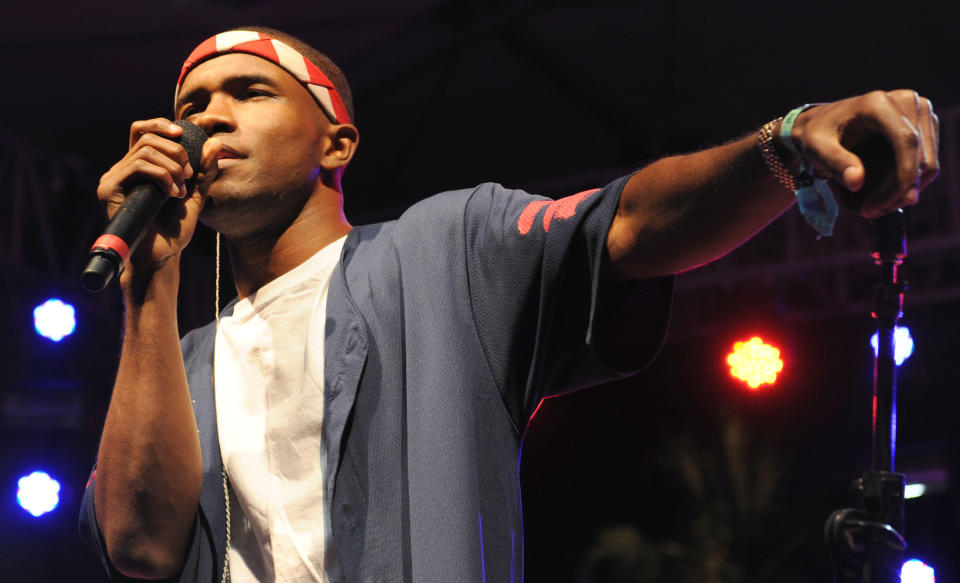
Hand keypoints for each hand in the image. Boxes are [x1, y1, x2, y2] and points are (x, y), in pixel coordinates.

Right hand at [96, 118, 221, 276]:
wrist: (162, 256)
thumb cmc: (175, 229)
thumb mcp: (195, 195)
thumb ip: (204, 171)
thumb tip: (214, 142)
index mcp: (140, 167)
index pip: (142, 130)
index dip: (161, 125)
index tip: (182, 134)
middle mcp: (123, 170)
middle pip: (146, 136)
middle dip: (175, 151)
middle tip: (188, 175)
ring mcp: (114, 178)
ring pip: (145, 150)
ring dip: (171, 167)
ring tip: (181, 190)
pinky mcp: (109, 189)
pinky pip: (138, 166)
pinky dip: (162, 175)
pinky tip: (172, 193)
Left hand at [789, 90, 938, 217]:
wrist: (821, 124)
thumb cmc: (816, 135)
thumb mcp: (816, 148)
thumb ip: (835, 163)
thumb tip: (857, 182)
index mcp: (877, 104)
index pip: (906, 139)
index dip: (907, 173)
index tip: (903, 200)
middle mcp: (904, 100)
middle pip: (919, 152)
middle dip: (902, 188)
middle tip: (873, 212)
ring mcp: (918, 110)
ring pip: (927, 160)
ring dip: (906, 189)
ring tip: (875, 207)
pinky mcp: (923, 123)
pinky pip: (926, 159)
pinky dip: (910, 182)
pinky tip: (886, 196)